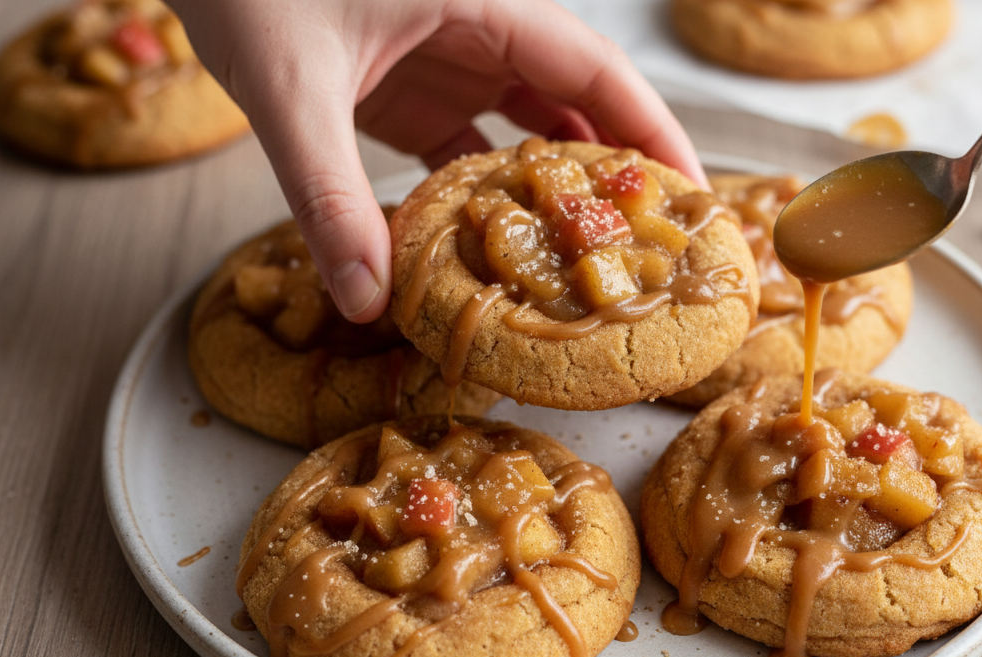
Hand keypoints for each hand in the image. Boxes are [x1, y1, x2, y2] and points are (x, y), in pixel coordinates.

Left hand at [168, 0, 704, 321]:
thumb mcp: (289, 87)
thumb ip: (328, 192)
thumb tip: (366, 300)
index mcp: (480, 2)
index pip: (595, 70)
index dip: (652, 133)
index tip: (693, 196)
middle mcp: (478, 29)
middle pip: (578, 102)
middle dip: (617, 170)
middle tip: (652, 249)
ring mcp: (445, 59)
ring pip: (530, 126)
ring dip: (557, 190)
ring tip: (592, 264)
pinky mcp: (409, 88)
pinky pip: (470, 147)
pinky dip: (487, 197)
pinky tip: (498, 252)